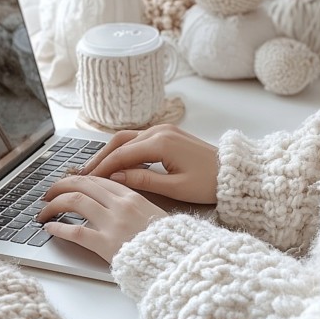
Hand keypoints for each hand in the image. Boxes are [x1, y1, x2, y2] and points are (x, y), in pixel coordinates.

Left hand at [37, 175, 166, 262]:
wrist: (177, 261)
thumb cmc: (168, 242)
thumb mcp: (154, 214)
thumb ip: (134, 205)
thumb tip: (114, 202)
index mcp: (133, 196)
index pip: (98, 179)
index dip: (78, 180)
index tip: (68, 184)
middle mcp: (120, 205)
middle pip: (82, 185)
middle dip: (60, 186)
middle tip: (48, 193)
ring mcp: (112, 223)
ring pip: (74, 202)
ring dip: (53, 204)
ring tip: (43, 210)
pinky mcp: (106, 244)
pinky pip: (76, 231)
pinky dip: (58, 227)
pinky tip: (50, 227)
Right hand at [81, 124, 217, 203]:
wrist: (235, 173)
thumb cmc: (209, 183)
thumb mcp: (175, 188)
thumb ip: (143, 180)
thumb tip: (117, 178)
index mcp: (161, 143)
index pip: (122, 154)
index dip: (102, 167)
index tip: (86, 180)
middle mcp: (160, 131)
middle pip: (120, 141)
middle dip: (101, 157)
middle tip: (84, 173)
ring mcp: (164, 130)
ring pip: (128, 138)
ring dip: (111, 152)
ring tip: (96, 169)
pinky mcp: (168, 134)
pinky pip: (139, 139)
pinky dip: (125, 150)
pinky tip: (117, 163)